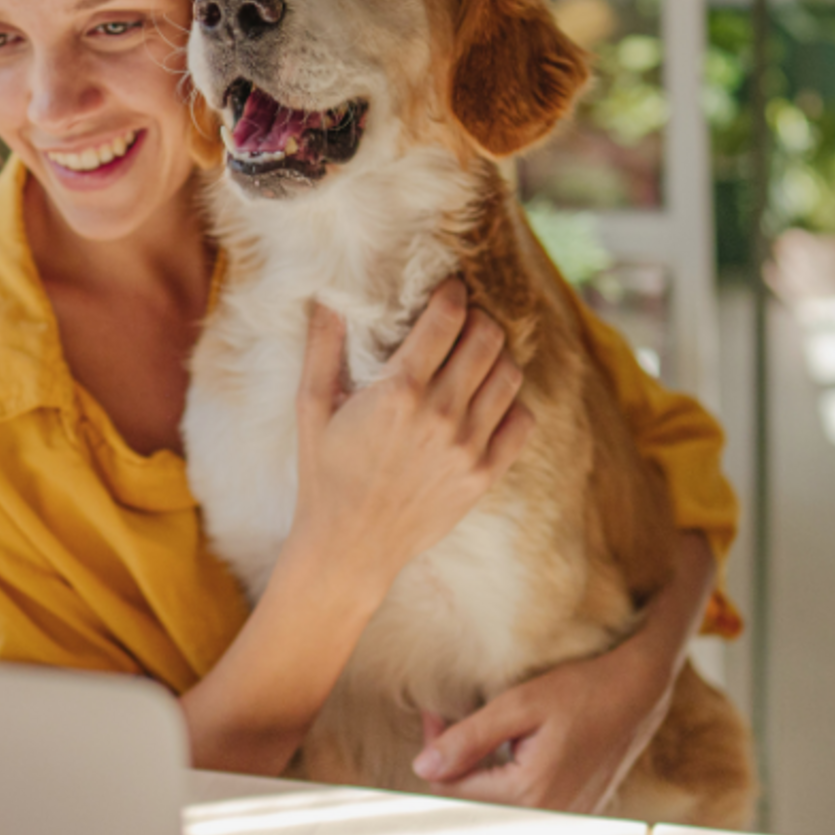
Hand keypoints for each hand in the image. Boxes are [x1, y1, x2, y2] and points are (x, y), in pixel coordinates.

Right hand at [286, 282, 533, 606]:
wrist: (350, 546)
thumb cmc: (324, 474)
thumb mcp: (312, 408)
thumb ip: (322, 348)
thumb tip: (329, 297)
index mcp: (399, 392)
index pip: (447, 319)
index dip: (453, 294)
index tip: (450, 288)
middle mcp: (441, 415)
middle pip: (488, 339)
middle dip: (479, 319)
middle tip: (465, 322)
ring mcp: (468, 447)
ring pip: (510, 375)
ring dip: (497, 357)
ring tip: (477, 358)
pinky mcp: (484, 475)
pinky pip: (522, 421)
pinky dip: (512, 403)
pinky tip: (487, 401)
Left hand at [411, 627, 683, 813]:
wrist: (642, 690)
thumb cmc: (583, 689)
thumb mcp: (520, 703)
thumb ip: (469, 738)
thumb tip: (423, 769)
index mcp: (530, 795)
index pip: (453, 789)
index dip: (434, 751)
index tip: (434, 713)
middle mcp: (550, 817)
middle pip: (473, 800)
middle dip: (455, 761)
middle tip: (448, 718)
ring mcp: (567, 817)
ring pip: (497, 803)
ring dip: (479, 771)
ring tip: (477, 729)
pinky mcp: (578, 810)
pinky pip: (525, 803)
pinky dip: (507, 778)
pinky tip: (509, 747)